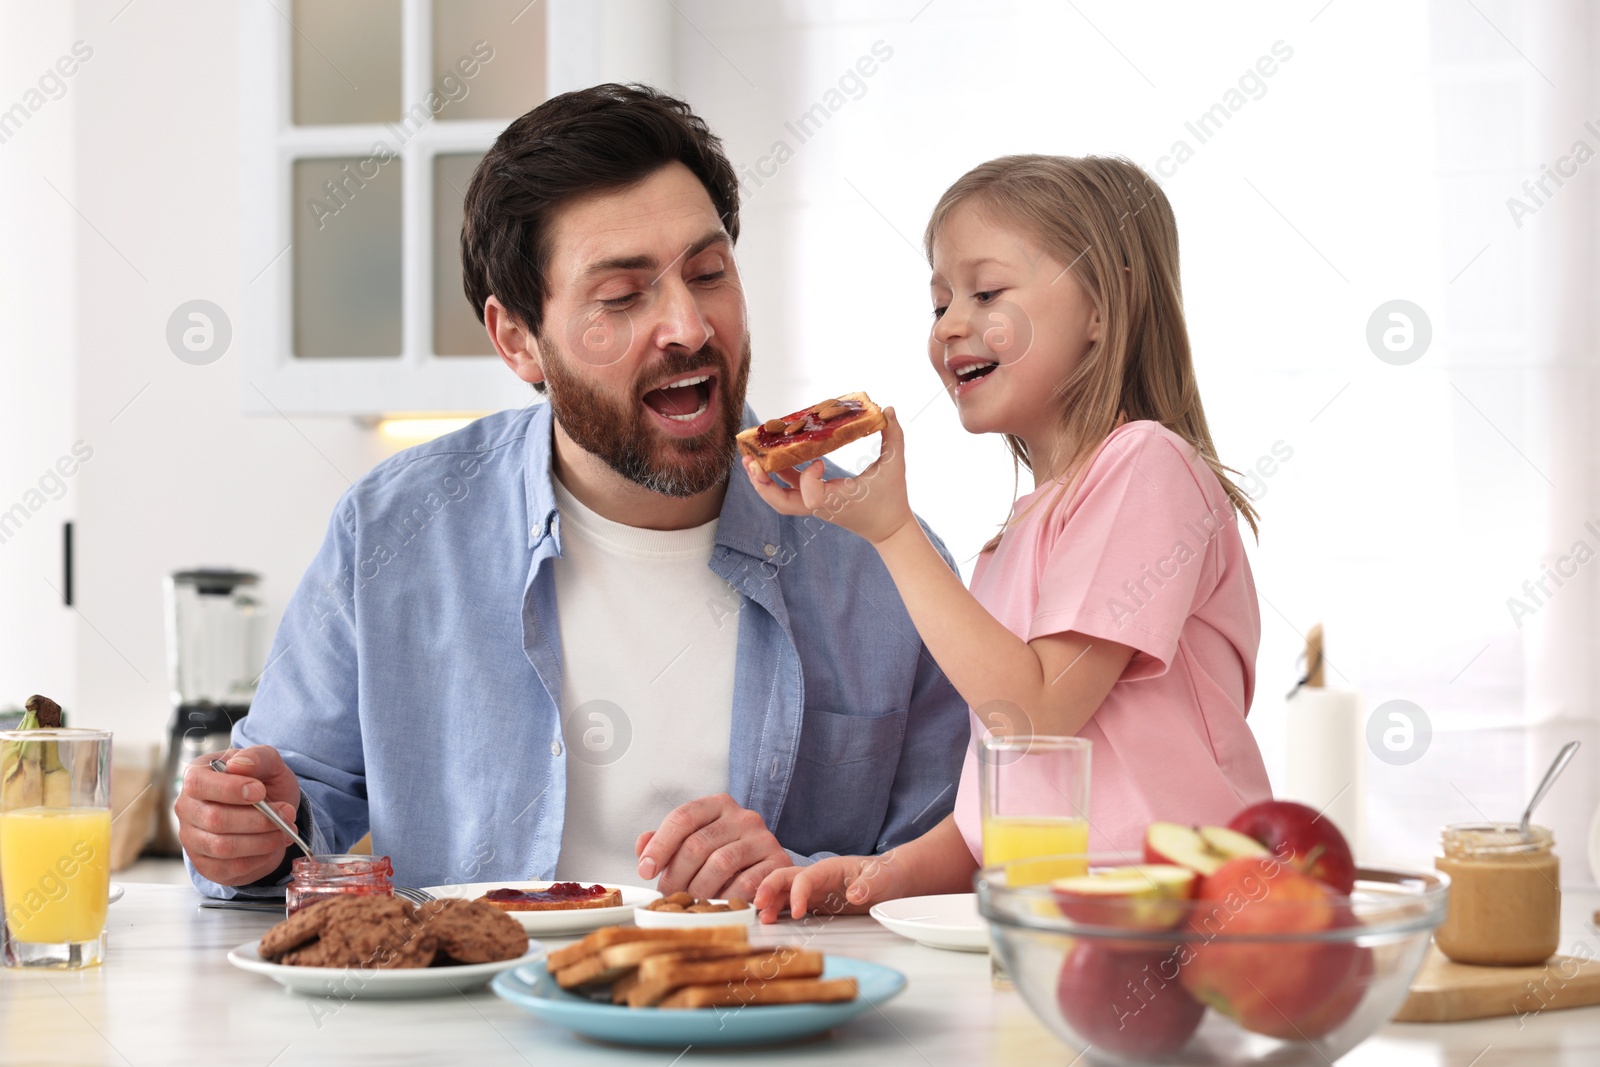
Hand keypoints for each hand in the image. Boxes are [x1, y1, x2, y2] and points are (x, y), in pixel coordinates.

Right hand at [175, 745, 302, 886]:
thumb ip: (257, 757)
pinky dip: (260, 858)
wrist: (269, 814)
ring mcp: (193, 839)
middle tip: (287, 813)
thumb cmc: (262, 784)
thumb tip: (239, 764)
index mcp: (196, 777)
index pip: (198, 784)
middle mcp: (187, 809)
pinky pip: (232, 867)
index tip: (260, 791)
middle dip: (257, 819)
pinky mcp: (206, 865)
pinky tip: (273, 844)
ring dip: (262, 840)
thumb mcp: (268, 764)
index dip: (230, 789)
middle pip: (215, 819)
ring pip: (223, 847)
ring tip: (285, 829)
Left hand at [634, 794, 788, 900]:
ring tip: (690, 900)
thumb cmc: (725, 854)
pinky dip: (726, 897)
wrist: (771, 867)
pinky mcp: (778, 862)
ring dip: (699, 888)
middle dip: (676, 874)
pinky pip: (746, 882)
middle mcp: (743, 817)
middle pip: (698, 843)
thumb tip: (643, 846)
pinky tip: (717, 903)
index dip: (660, 845)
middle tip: (667, 893)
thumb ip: (666, 841)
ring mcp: (763, 838)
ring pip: (720, 863)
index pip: (683, 817)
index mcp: (718, 805)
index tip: (645, 870)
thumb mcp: (696, 841)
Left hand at [743, 408, 912, 545]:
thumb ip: (894, 437)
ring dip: (764, 481)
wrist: (889, 528)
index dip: (808, 477)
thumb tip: (889, 409)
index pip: (810, 496)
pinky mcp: (815, 502)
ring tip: (751, 460)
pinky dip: (778, 476)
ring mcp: (815, 506)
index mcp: (837, 501)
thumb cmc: (892, 498)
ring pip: (780, 499)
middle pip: (781, 503)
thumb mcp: (895, 465)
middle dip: (763, 484)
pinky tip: (773, 457)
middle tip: (751, 462)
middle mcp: (821, 506)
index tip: (819, 462)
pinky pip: (789, 490)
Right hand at [753, 851, 905, 922]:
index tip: (796, 913)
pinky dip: (778, 910)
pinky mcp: (816, 902)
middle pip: (785, 877)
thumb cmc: (887, 875)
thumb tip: (853, 894)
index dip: (797, 893)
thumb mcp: (883, 879)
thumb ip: (869, 884)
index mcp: (829, 868)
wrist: (892, 879)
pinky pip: (791, 903)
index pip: (805, 877)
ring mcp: (814, 889)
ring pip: (784, 891)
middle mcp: (817, 877)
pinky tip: (770, 921)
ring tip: (762, 919)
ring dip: (770, 902)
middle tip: (758, 906)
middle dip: (769, 888)